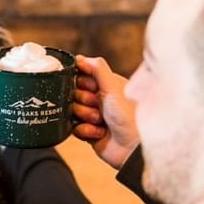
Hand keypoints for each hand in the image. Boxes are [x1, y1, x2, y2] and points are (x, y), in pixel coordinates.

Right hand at [73, 54, 138, 169]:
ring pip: (72, 110)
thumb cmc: (128, 114)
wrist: (131, 146)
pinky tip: (99, 132)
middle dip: (84, 100)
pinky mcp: (89, 132)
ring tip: (100, 121)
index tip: (90, 86)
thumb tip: (80, 58)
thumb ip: (97, 68)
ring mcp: (93, 116)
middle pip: (74, 93)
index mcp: (106, 85)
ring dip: (85, 116)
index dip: (81, 81)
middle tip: (98, 105)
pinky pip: (74, 128)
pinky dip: (86, 130)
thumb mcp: (112, 86)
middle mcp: (99, 99)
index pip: (81, 76)